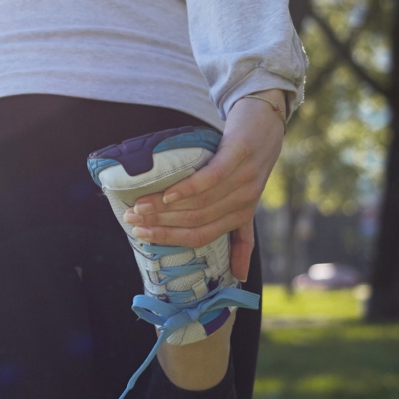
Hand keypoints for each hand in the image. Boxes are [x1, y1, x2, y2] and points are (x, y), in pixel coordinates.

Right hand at [123, 96, 284, 280]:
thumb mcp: (247, 199)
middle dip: (159, 224)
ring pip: (199, 202)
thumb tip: (240, 277)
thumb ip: (242, 237)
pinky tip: (168, 192)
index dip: (168, 239)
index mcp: (241, 216)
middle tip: (131, 219)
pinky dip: (187, 188)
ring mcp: (244, 178)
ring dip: (165, 207)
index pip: (201, 237)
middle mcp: (244, 201)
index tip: (140, 236)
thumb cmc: (249, 161)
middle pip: (196, 220)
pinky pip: (211, 178)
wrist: (266, 121)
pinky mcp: (239, 154)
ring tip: (140, 206)